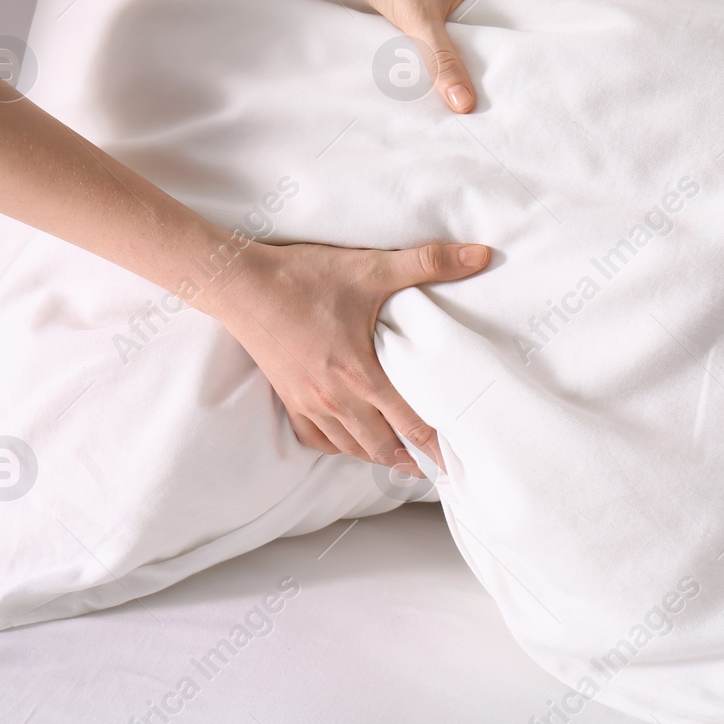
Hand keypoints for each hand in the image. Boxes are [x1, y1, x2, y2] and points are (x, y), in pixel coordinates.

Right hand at [208, 239, 490, 476]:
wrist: (241, 284)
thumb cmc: (305, 277)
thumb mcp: (372, 266)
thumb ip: (429, 262)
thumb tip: (482, 255)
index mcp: (360, 375)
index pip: (411, 424)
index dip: (438, 446)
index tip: (457, 462)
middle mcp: (335, 399)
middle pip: (383, 446)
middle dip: (413, 460)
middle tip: (438, 469)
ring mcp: (308, 403)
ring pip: (351, 447)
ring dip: (379, 456)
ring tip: (403, 461)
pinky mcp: (289, 398)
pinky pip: (317, 439)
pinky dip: (340, 446)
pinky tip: (351, 443)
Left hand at [318, 0, 554, 113]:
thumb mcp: (422, 19)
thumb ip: (445, 62)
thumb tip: (466, 104)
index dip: (566, 14)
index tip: (581, 44)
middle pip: (518, 11)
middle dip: (531, 41)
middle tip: (547, 76)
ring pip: (487, 19)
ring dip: (495, 44)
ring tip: (508, 80)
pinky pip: (460, 24)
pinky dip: (466, 43)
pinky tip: (462, 68)